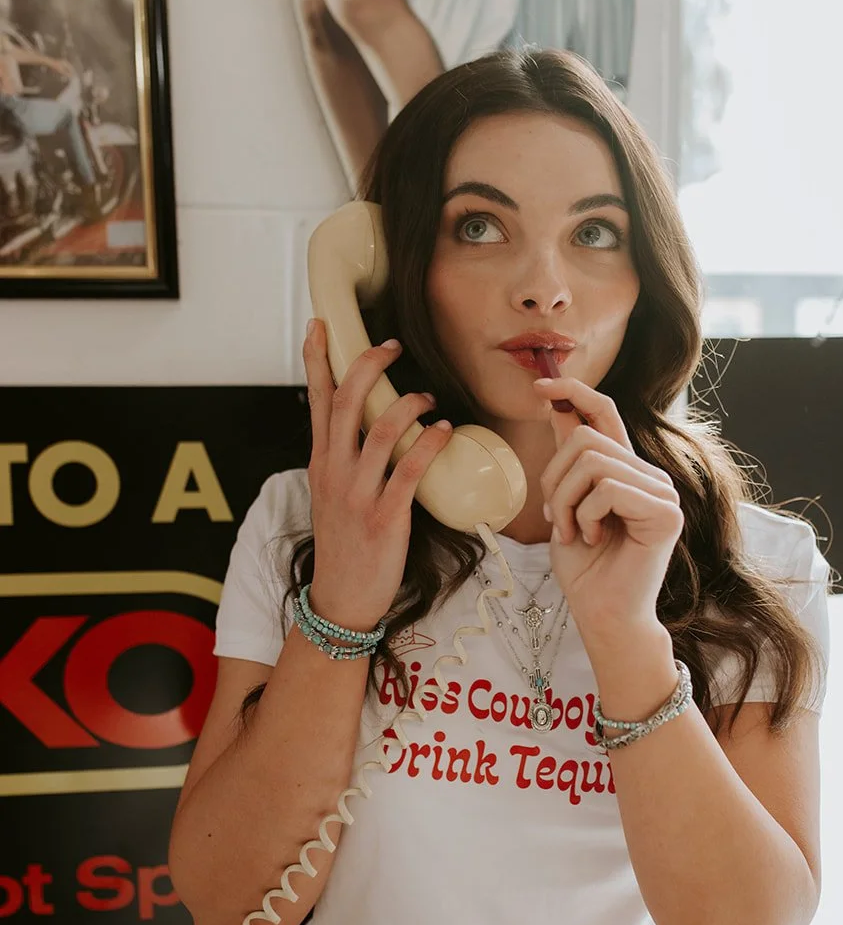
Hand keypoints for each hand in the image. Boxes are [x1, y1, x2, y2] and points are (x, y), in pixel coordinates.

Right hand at [303, 319, 451, 630]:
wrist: (341, 598)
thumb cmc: (345, 546)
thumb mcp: (332, 496)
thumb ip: (344, 460)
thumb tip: (367, 429)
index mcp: (320, 462)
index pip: (316, 400)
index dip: (319, 360)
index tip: (322, 326)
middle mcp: (334, 471)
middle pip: (346, 402)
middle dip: (369, 365)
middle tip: (392, 345)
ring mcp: (358, 493)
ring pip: (381, 430)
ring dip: (409, 405)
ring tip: (429, 397)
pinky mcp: (384, 516)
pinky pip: (409, 470)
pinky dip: (428, 444)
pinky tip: (443, 432)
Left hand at [532, 375, 683, 637]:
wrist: (603, 614)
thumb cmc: (586, 569)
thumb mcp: (566, 504)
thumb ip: (567, 460)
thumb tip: (556, 405)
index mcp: (626, 471)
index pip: (605, 414)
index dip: (574, 392)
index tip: (541, 386)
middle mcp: (649, 475)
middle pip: (587, 440)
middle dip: (554, 479)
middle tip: (556, 519)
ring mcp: (662, 491)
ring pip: (593, 463)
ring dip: (566, 501)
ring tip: (573, 532)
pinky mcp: (665, 511)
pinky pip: (608, 489)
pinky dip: (586, 516)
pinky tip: (594, 539)